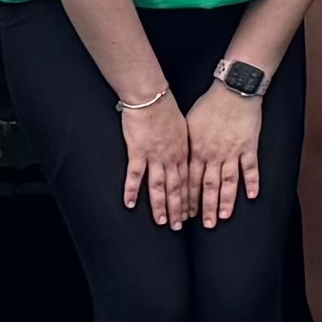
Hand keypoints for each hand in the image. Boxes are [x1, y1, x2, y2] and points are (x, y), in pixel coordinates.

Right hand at [119, 94, 193, 225]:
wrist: (151, 96)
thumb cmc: (166, 107)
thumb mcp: (183, 127)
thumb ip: (184, 144)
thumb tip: (186, 154)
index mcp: (183, 151)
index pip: (189, 180)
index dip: (190, 198)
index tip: (191, 213)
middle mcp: (171, 157)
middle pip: (176, 188)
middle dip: (178, 209)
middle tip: (179, 225)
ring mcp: (154, 156)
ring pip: (159, 186)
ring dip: (160, 206)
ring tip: (161, 221)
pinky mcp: (138, 152)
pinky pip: (135, 175)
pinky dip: (132, 190)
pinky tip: (129, 203)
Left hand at [186, 82, 265, 225]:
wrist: (232, 90)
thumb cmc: (209, 104)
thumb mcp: (190, 124)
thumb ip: (187, 144)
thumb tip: (180, 158)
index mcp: (198, 150)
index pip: (191, 181)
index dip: (189, 199)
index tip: (186, 214)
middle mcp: (214, 155)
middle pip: (209, 186)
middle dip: (206, 207)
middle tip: (206, 225)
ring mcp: (233, 152)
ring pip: (228, 182)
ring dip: (226, 201)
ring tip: (224, 217)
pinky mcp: (249, 146)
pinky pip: (250, 168)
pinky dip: (252, 182)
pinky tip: (252, 196)